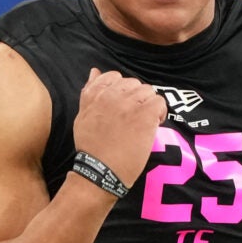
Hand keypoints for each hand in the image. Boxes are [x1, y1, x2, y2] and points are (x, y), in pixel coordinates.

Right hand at [71, 69, 167, 192]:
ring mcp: (129, 104)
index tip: (122, 107)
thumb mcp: (82, 117)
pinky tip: (152, 126)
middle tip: (133, 119)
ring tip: (143, 124)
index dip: (122, 92)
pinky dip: (159, 113)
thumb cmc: (91, 148)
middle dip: (136, 99)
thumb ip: (90, 93)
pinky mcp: (145, 115)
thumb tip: (95, 71)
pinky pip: (159, 103)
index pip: (114, 77)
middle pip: (134, 84)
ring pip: (148, 92)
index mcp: (97, 94)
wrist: (100, 170)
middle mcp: (113, 95)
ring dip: (148, 106)